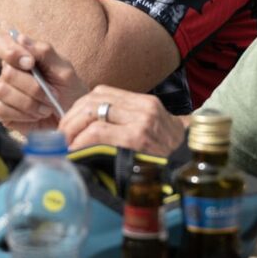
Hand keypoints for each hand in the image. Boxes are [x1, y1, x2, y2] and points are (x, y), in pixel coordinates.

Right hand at [0, 32, 87, 130]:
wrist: (70, 117)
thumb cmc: (69, 91)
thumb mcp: (64, 69)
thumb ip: (44, 52)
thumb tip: (21, 38)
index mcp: (21, 56)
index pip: (0, 42)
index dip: (11, 51)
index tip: (30, 63)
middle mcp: (8, 71)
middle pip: (8, 73)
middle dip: (33, 87)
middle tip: (51, 95)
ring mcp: (2, 91)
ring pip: (4, 91)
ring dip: (30, 103)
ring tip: (45, 108)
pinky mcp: (1, 111)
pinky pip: (3, 109)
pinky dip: (24, 115)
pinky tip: (35, 115)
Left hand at [58, 86, 184, 154]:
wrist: (194, 165)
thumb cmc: (169, 154)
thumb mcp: (152, 129)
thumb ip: (127, 122)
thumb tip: (90, 128)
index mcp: (144, 102)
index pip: (101, 92)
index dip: (78, 107)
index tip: (69, 124)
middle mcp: (143, 107)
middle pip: (93, 100)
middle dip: (70, 118)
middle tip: (62, 136)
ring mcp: (141, 122)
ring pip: (92, 112)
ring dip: (72, 129)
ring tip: (67, 144)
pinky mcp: (137, 139)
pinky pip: (98, 132)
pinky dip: (81, 140)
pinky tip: (76, 150)